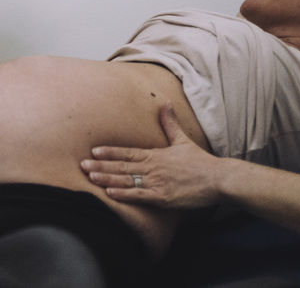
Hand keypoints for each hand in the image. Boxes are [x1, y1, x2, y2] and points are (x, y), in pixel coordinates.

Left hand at [80, 103, 222, 209]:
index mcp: (156, 154)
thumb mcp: (182, 140)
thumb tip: (164, 102)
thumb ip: (169, 123)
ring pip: (127, 180)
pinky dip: (124, 194)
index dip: (109, 152)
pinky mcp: (163, 197)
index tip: (92, 151)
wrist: (218, 178)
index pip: (127, 152)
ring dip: (107, 179)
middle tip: (81, 165)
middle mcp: (153, 167)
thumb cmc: (200, 161)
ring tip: (90, 177)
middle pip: (122, 166)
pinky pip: (140, 195)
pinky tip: (110, 193)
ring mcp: (157, 182)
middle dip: (101, 165)